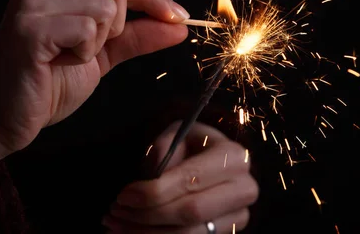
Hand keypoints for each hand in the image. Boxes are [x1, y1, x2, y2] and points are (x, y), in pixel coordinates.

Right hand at [0, 0, 188, 162]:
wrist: (6, 117)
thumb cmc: (48, 82)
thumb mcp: (100, 54)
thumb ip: (137, 35)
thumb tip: (178, 25)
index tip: (180, 17)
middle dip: (116, 24)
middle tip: (86, 48)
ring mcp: (31, 2)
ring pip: (104, 9)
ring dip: (97, 43)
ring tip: (66, 57)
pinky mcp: (30, 28)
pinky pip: (86, 30)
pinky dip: (83, 53)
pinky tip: (57, 63)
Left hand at [103, 121, 258, 232]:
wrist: (214, 159)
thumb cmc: (192, 144)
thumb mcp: (177, 134)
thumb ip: (165, 149)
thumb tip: (153, 178)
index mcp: (234, 157)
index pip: (190, 180)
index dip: (153, 192)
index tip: (123, 195)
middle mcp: (244, 189)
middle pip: (190, 213)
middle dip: (146, 217)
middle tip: (114, 212)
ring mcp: (239, 216)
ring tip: (115, 225)